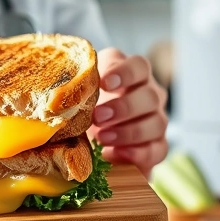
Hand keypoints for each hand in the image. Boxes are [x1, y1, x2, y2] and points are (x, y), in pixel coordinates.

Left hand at [88, 48, 168, 177]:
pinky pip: (157, 150)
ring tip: (103, 138)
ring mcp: (157, 120)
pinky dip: (137, 153)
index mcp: (133, 75)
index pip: (138, 66)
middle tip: (98, 117)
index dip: (124, 73)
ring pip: (157, 123)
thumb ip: (79, 88)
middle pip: (150, 96)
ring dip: (129, 132)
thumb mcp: (81, 94)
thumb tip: (62, 95)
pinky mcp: (157, 146)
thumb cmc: (85, 107)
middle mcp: (150, 94)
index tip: (104, 84)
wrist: (91, 138)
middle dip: (123, 107)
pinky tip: (115, 154)